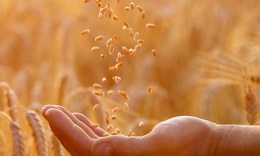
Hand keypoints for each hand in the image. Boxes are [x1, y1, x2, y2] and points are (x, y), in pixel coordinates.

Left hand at [42, 105, 217, 155]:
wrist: (212, 147)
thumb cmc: (190, 146)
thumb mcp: (158, 145)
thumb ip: (126, 149)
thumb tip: (96, 150)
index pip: (82, 150)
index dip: (63, 130)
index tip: (48, 110)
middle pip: (80, 150)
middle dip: (63, 129)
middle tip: (47, 107)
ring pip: (89, 147)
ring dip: (73, 129)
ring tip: (59, 111)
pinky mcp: (131, 155)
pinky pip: (103, 145)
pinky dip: (89, 131)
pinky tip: (82, 119)